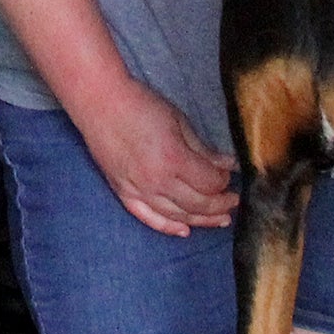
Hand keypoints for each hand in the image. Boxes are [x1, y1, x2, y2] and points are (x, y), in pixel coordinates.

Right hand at [72, 78, 237, 236]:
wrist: (99, 102)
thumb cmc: (140, 104)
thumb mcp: (178, 120)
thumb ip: (203, 148)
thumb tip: (228, 165)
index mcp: (174, 159)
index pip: (209, 183)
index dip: (224, 181)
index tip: (230, 175)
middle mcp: (157, 181)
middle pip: (198, 204)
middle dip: (220, 204)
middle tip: (234, 202)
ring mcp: (138, 190)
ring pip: (177, 216)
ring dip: (202, 220)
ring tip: (220, 219)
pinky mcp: (123, 192)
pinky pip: (148, 218)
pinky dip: (168, 227)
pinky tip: (184, 231)